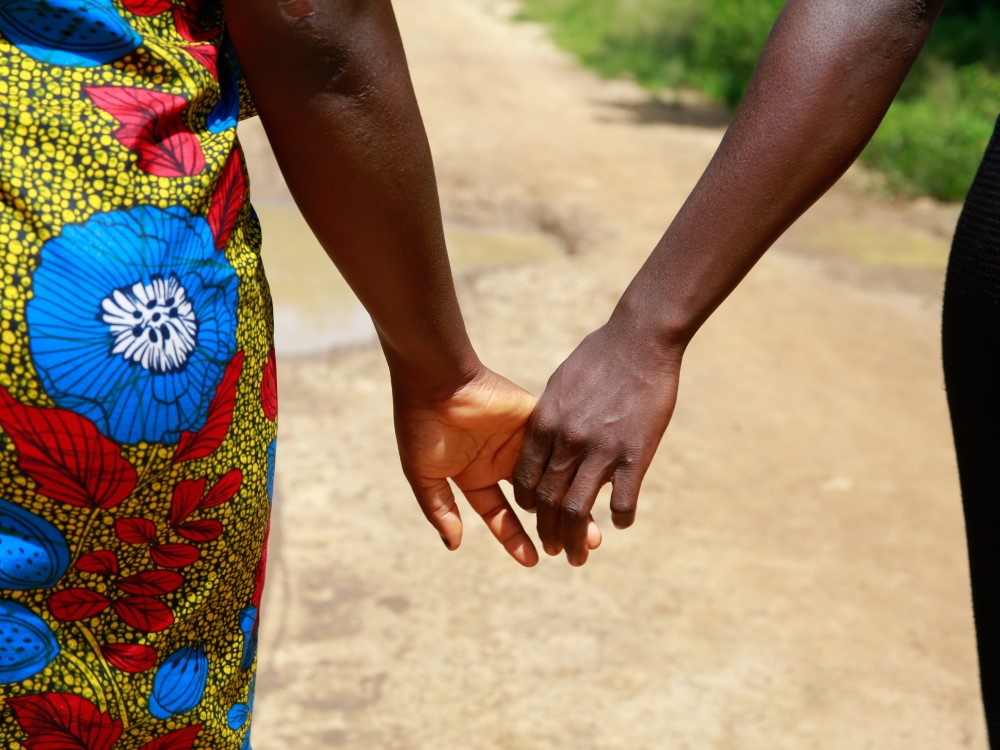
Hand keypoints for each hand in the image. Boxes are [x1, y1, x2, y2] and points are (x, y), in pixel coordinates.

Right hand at [393, 364, 598, 565]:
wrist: (435, 377)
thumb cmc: (421, 424)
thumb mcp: (423, 473)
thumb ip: (440, 509)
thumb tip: (454, 545)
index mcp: (474, 475)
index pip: (500, 514)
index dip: (515, 539)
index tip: (534, 560)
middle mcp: (501, 460)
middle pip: (535, 501)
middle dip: (556, 524)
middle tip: (582, 547)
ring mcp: (520, 439)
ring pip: (553, 477)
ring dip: (572, 501)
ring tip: (594, 528)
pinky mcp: (536, 418)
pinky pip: (560, 445)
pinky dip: (576, 465)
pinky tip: (594, 485)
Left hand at [512, 322, 681, 565]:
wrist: (639, 340)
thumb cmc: (599, 356)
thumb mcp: (561, 385)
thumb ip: (550, 417)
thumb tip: (543, 438)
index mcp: (545, 424)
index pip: (526, 478)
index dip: (528, 504)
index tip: (533, 516)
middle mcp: (567, 441)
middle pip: (548, 501)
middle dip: (547, 532)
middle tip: (553, 551)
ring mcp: (600, 449)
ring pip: (578, 509)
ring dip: (575, 539)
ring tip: (578, 556)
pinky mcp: (635, 453)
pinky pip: (622, 500)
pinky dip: (619, 517)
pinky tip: (619, 522)